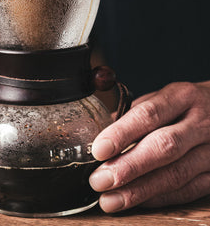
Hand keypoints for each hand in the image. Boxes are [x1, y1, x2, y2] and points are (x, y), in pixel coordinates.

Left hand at [89, 81, 209, 211]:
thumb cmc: (188, 106)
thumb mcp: (165, 97)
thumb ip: (136, 115)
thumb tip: (101, 134)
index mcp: (182, 96)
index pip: (149, 114)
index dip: (122, 132)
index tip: (99, 149)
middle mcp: (201, 122)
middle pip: (164, 147)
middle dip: (129, 167)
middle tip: (100, 180)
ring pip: (176, 174)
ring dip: (140, 190)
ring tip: (111, 199)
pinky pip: (188, 190)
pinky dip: (160, 198)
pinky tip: (138, 201)